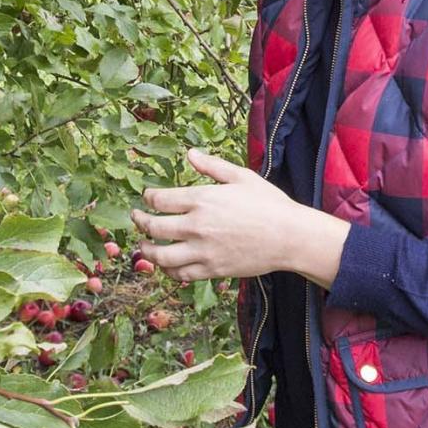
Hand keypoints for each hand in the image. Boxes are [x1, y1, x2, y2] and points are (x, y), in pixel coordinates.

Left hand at [132, 149, 349, 287]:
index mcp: (202, 199)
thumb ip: (212, 166)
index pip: (159, 200)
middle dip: (140, 222)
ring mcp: (203, 251)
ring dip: (147, 251)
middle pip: (153, 227)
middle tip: (138, 219)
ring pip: (161, 256)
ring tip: (145, 247)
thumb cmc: (268, 203)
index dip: (148, 198)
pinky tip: (168, 264)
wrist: (289, 237)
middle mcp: (197, 226)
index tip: (147, 198)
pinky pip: (180, 274)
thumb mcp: (241, 177)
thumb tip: (189, 153)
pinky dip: (169, 270)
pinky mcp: (211, 270)